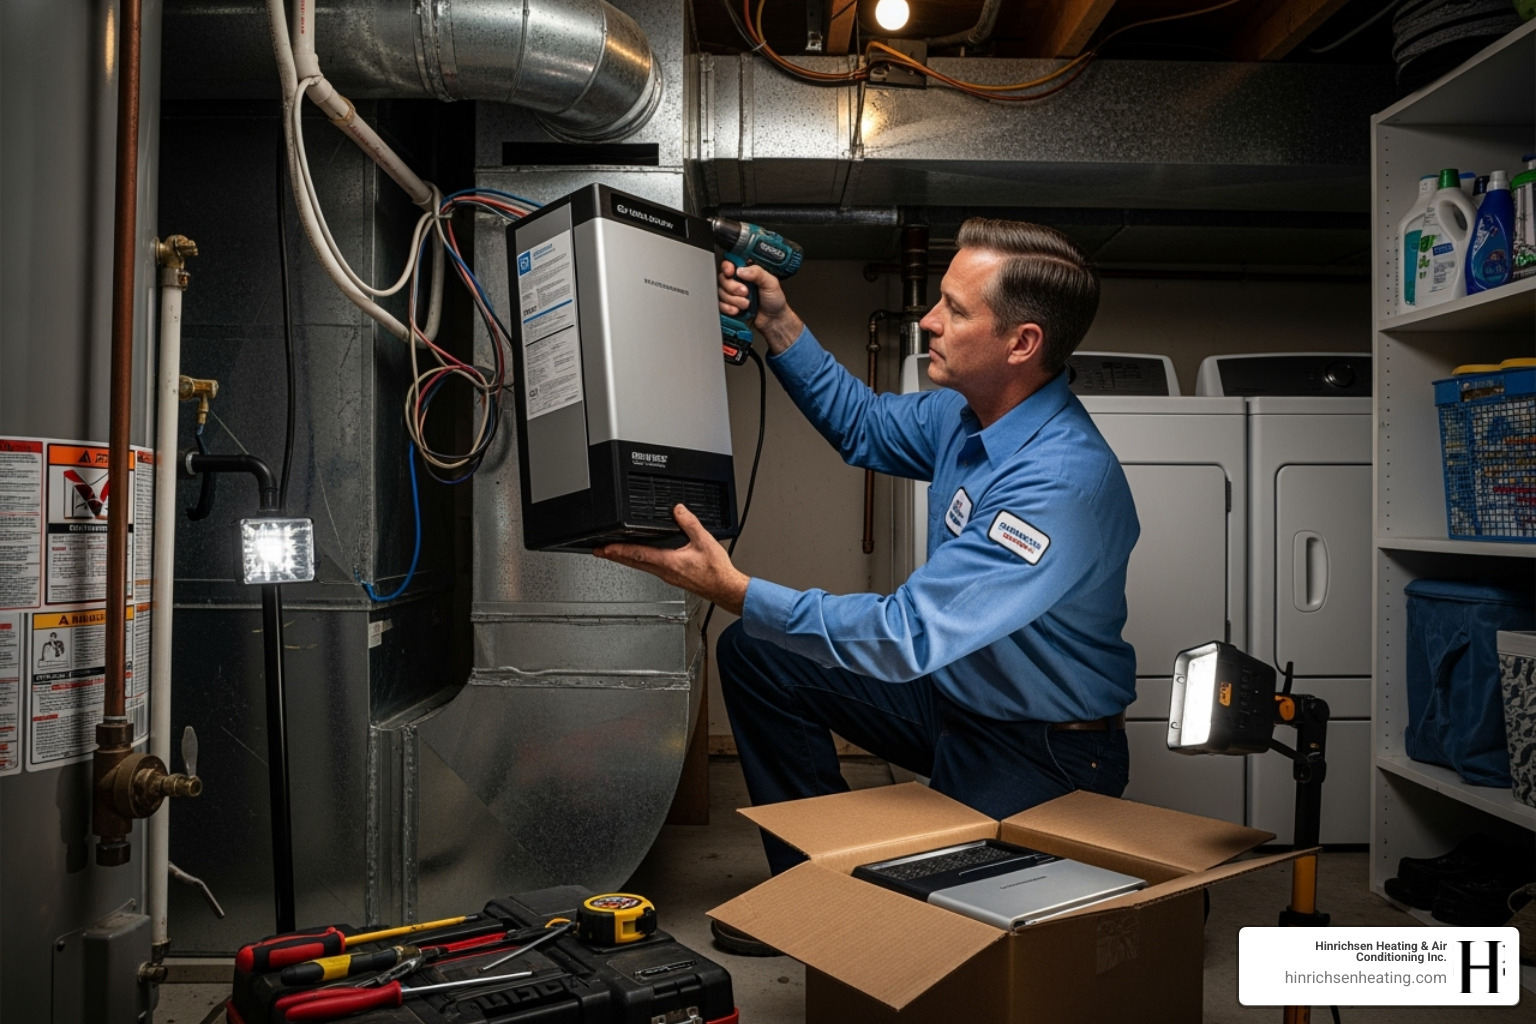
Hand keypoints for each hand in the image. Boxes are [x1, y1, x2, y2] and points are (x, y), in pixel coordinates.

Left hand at [594, 504, 748, 615]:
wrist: (725, 588)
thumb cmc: (717, 571)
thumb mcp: (704, 540)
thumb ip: (689, 523)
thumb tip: (677, 510)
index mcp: (669, 562)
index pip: (638, 554)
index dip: (619, 549)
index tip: (605, 547)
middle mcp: (665, 572)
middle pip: (633, 563)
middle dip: (614, 556)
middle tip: (599, 552)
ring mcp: (667, 576)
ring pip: (640, 567)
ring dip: (625, 560)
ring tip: (612, 554)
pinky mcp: (673, 578)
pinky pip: (649, 569)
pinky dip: (638, 562)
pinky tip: (638, 560)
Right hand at [717, 261, 802, 354]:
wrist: (773, 321)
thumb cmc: (774, 301)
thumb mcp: (771, 283)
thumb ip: (757, 273)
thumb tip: (741, 270)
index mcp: (747, 272)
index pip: (731, 264)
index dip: (727, 267)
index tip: (731, 272)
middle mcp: (738, 281)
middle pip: (723, 278)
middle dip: (733, 287)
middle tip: (746, 292)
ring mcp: (732, 294)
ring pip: (721, 292)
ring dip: (733, 300)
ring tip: (746, 304)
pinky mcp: (729, 305)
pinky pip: (720, 304)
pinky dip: (727, 308)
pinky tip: (737, 310)